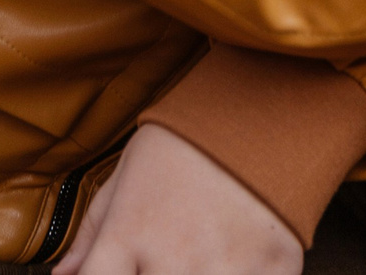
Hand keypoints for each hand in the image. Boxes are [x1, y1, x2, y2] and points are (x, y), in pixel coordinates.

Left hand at [56, 124, 304, 274]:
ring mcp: (225, 267)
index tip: (120, 271)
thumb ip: (91, 233)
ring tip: (202, 257)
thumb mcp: (125, 176)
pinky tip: (239, 263)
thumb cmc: (184, 144)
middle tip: (168, 256)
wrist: (260, 107)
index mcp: (129, 236)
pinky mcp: (274, 269)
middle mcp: (173, 258)